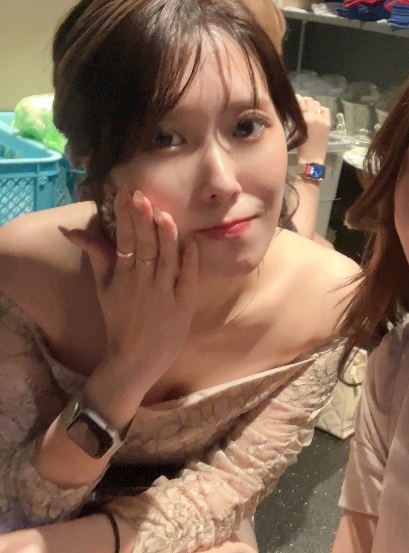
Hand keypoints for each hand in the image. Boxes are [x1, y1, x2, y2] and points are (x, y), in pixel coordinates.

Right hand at [60, 189, 198, 403]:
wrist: (134, 359)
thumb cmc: (120, 320)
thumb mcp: (103, 287)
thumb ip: (96, 255)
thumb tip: (73, 229)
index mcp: (121, 276)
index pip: (123, 240)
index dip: (125, 216)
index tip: (126, 193)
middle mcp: (141, 282)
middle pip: (142, 246)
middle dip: (142, 219)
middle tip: (141, 195)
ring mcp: (162, 294)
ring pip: (164, 259)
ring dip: (165, 235)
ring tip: (163, 213)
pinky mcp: (182, 305)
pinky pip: (187, 278)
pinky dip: (189, 259)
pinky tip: (191, 241)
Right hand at [296, 95, 330, 164]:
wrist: (312, 158)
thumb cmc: (300, 147)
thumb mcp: (295, 130)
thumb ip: (296, 118)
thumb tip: (295, 107)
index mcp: (304, 119)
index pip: (301, 102)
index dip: (297, 98)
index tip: (295, 98)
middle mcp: (314, 117)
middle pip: (310, 101)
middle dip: (305, 100)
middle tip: (302, 103)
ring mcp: (323, 120)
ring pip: (318, 104)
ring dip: (313, 104)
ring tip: (309, 108)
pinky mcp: (328, 123)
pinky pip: (325, 110)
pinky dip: (321, 109)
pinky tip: (317, 113)